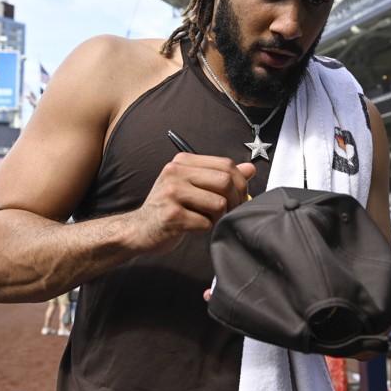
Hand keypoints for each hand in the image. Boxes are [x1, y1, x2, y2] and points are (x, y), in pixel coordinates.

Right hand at [129, 153, 255, 254]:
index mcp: (183, 161)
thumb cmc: (169, 207)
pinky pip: (205, 223)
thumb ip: (220, 176)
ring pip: (218, 204)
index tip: (240, 197)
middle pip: (225, 182)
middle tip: (229, 212)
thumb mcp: (193, 185)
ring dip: (218, 217)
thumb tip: (250, 169)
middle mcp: (175, 172)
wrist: (140, 229)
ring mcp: (172, 193)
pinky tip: (193, 227)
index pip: (226, 164)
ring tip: (206, 219)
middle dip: (235, 201)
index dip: (241, 183)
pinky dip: (205, 229)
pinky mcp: (172, 216)